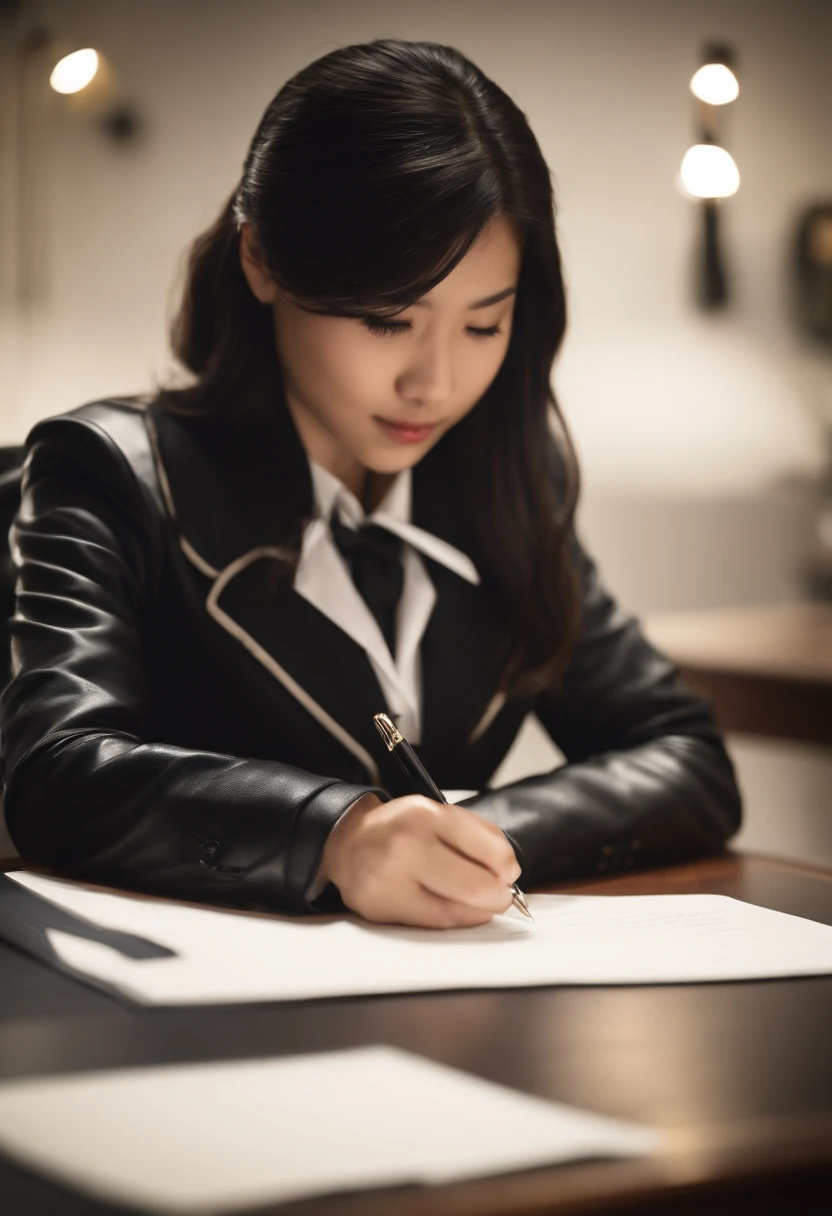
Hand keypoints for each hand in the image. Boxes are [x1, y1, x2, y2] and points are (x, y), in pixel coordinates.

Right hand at [318, 792, 521, 928]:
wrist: (349, 843)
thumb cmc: (401, 830)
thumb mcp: (437, 813)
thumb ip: (477, 835)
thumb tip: (509, 869)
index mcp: (426, 815)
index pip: (490, 850)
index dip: (508, 867)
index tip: (508, 871)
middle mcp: (407, 845)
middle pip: (477, 886)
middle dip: (499, 895)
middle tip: (501, 895)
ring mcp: (391, 879)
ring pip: (457, 910)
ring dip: (480, 910)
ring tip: (481, 903)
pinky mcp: (382, 907)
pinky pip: (435, 923)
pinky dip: (456, 919)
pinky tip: (459, 909)